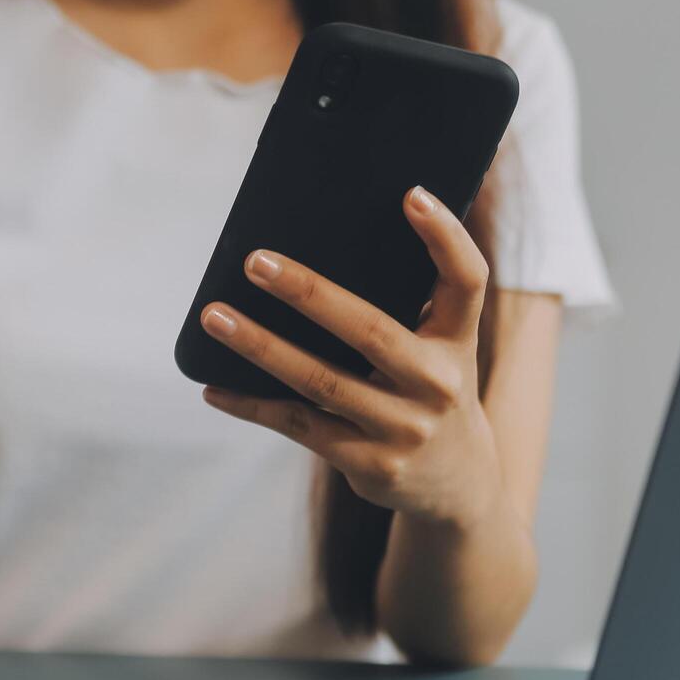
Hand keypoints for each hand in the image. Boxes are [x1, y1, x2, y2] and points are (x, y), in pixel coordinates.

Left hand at [200, 186, 503, 526]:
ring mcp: (403, 429)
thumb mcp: (441, 348)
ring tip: (213, 316)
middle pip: (369, 331)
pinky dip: (252, 405)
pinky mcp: (370, 465)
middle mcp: (437, 384)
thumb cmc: (432, 391)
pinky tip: (214, 387)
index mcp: (458, 341)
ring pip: (319, 381)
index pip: (466, 280)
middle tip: (255, 261)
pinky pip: (299, 426)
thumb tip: (323, 242)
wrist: (459, 486)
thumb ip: (407, 305)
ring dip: (259, 347)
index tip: (411, 193)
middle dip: (308, 293)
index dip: (444, 236)